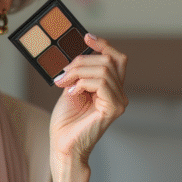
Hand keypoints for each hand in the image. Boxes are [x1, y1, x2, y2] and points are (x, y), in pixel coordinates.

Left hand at [50, 34, 127, 167]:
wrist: (62, 144)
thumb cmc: (66, 121)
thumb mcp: (71, 88)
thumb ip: (79, 72)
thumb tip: (78, 53)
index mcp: (110, 88)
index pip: (115, 59)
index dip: (103, 45)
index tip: (86, 36)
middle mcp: (119, 94)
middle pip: (108, 60)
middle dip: (81, 62)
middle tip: (62, 74)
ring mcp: (119, 102)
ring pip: (103, 69)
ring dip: (78, 72)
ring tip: (64, 84)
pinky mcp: (114, 108)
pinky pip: (101, 83)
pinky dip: (82, 83)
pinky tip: (72, 92)